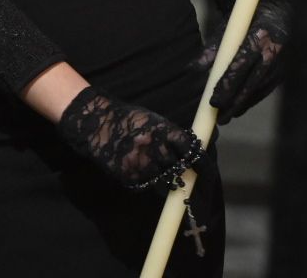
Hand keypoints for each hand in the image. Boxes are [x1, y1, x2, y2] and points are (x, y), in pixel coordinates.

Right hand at [55, 85, 202, 191]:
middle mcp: (155, 149)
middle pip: (180, 170)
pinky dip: (150, 183)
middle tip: (190, 183)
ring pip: (165, 183)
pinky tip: (145, 174)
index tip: (207, 173)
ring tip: (167, 180)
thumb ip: (172, 136)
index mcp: (164, 132)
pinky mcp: (130, 176)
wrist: (99, 123)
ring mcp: (142, 164)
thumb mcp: (154, 121)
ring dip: (168, 182)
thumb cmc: (129, 120)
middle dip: (186, 177)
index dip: (203, 165)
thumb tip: (192, 149)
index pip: (192, 152)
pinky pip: (147, 186)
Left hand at [198, 0, 290, 124]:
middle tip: (219, 117)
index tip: (213, 100)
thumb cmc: (246, 18)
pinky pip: (266, 90)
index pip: (241, 63)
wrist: (279, 10)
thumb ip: (212, 48)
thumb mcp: (229, 26)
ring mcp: (282, 62)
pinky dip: (251, 100)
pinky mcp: (284, 71)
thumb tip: (193, 69)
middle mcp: (274, 49)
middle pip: (252, 82)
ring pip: (260, 89)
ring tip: (225, 117)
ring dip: (242, 105)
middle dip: (234, 101)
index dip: (227, 83)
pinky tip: (238, 108)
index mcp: (260, 34)